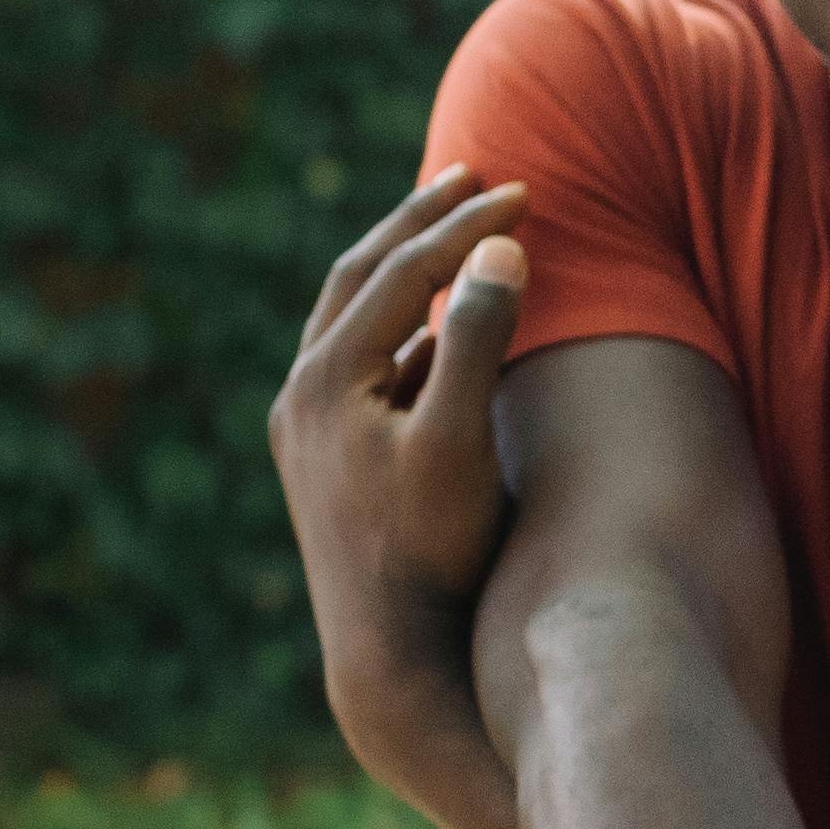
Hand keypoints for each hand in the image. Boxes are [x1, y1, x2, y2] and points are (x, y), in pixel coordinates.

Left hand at [267, 168, 527, 681]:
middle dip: (419, 222)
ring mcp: (306, 427)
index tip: (527, 192)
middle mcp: (302, 393)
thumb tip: (504, 249)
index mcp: (328, 376)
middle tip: (471, 176)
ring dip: (404, 271)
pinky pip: (363, 368)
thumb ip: (482, 342)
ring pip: (353, 319)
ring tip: (449, 238)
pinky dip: (404, 332)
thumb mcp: (463, 441)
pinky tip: (441, 334)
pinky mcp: (322, 459)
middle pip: (361, 276)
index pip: (406, 272)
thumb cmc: (432, 552)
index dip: (469, 226)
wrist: (387, 652)